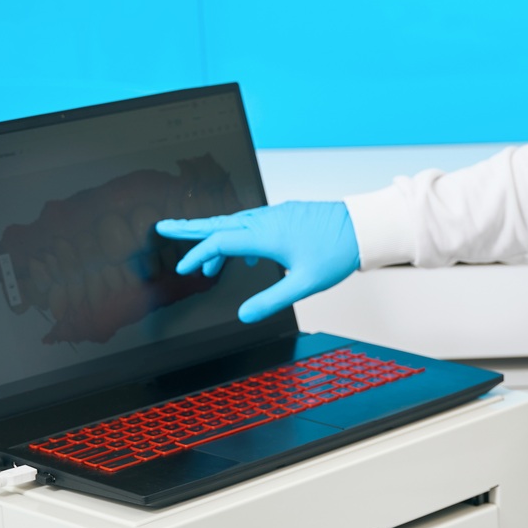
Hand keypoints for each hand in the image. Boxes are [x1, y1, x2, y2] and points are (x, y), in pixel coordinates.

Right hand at [154, 201, 358, 322]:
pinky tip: (248, 255)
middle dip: (190, 228)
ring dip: (217, 236)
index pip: (220, 242)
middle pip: (220, 222)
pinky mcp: (287, 213)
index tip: (185, 270)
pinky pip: (254, 221)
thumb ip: (272, 299)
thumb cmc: (338, 251)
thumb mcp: (304, 284)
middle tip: (163, 227)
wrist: (364, 227)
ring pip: (236, 222)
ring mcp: (277, 214)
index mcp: (266, 235)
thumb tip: (245, 314)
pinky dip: (241, 235)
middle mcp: (267, 219)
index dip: (199, 255)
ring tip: (208, 260)